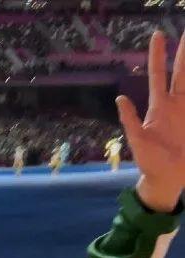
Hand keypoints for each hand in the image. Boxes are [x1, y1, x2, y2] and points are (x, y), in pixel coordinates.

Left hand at [116, 31, 184, 212]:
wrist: (165, 180)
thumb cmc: (148, 163)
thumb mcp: (137, 142)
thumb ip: (130, 120)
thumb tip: (120, 98)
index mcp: (158, 108)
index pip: (158, 75)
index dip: (157, 55)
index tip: (158, 35)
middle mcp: (175, 105)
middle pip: (181, 73)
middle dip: (184, 53)